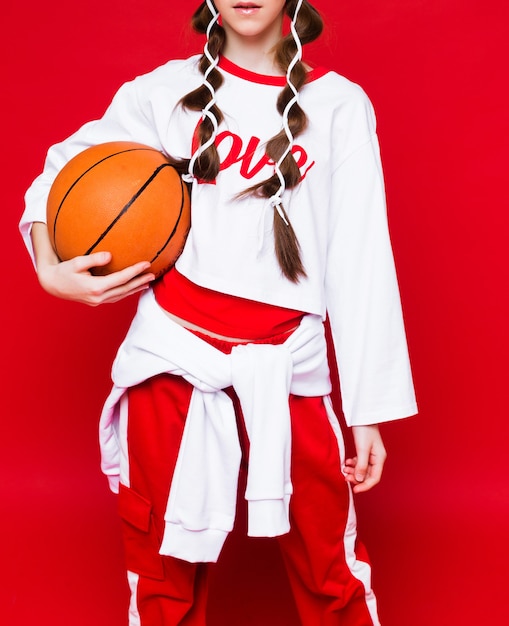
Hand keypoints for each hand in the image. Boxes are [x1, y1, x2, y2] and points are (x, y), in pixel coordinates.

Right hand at [31, 222, 154, 304]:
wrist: (52, 285)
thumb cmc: (63, 271)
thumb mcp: (76, 262)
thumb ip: (93, 259)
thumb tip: (110, 255)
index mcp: (95, 287)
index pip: (121, 279)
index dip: (135, 271)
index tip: (146, 264)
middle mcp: (99, 297)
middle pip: (125, 289)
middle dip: (140, 281)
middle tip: (153, 274)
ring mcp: (98, 301)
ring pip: (122, 295)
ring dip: (136, 288)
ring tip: (148, 281)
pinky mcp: (97, 301)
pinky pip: (116, 297)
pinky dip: (127, 292)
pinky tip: (133, 287)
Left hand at [344, 424, 386, 492]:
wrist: (362, 415)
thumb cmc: (364, 429)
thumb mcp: (362, 448)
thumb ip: (361, 465)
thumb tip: (359, 480)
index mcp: (379, 458)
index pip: (374, 478)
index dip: (365, 486)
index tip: (355, 490)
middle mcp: (377, 458)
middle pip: (368, 475)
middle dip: (357, 478)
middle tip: (345, 477)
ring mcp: (371, 455)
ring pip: (363, 469)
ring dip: (354, 471)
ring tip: (344, 469)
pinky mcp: (365, 451)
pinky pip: (360, 463)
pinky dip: (353, 464)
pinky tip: (347, 463)